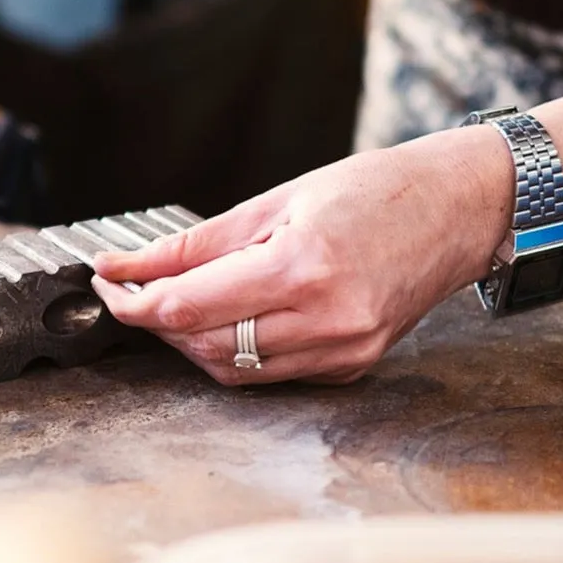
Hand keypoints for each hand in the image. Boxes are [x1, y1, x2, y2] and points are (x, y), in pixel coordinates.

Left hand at [91, 128, 511, 384]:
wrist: (455, 209)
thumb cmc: (372, 190)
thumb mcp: (276, 200)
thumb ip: (199, 243)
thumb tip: (132, 264)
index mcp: (301, 267)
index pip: (189, 306)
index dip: (135, 300)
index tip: (108, 283)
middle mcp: (325, 320)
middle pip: (205, 346)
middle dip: (157, 322)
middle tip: (132, 290)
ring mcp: (343, 350)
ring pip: (235, 369)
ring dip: (191, 341)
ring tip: (172, 303)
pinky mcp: (353, 364)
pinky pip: (273, 372)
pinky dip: (235, 351)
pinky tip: (225, 318)